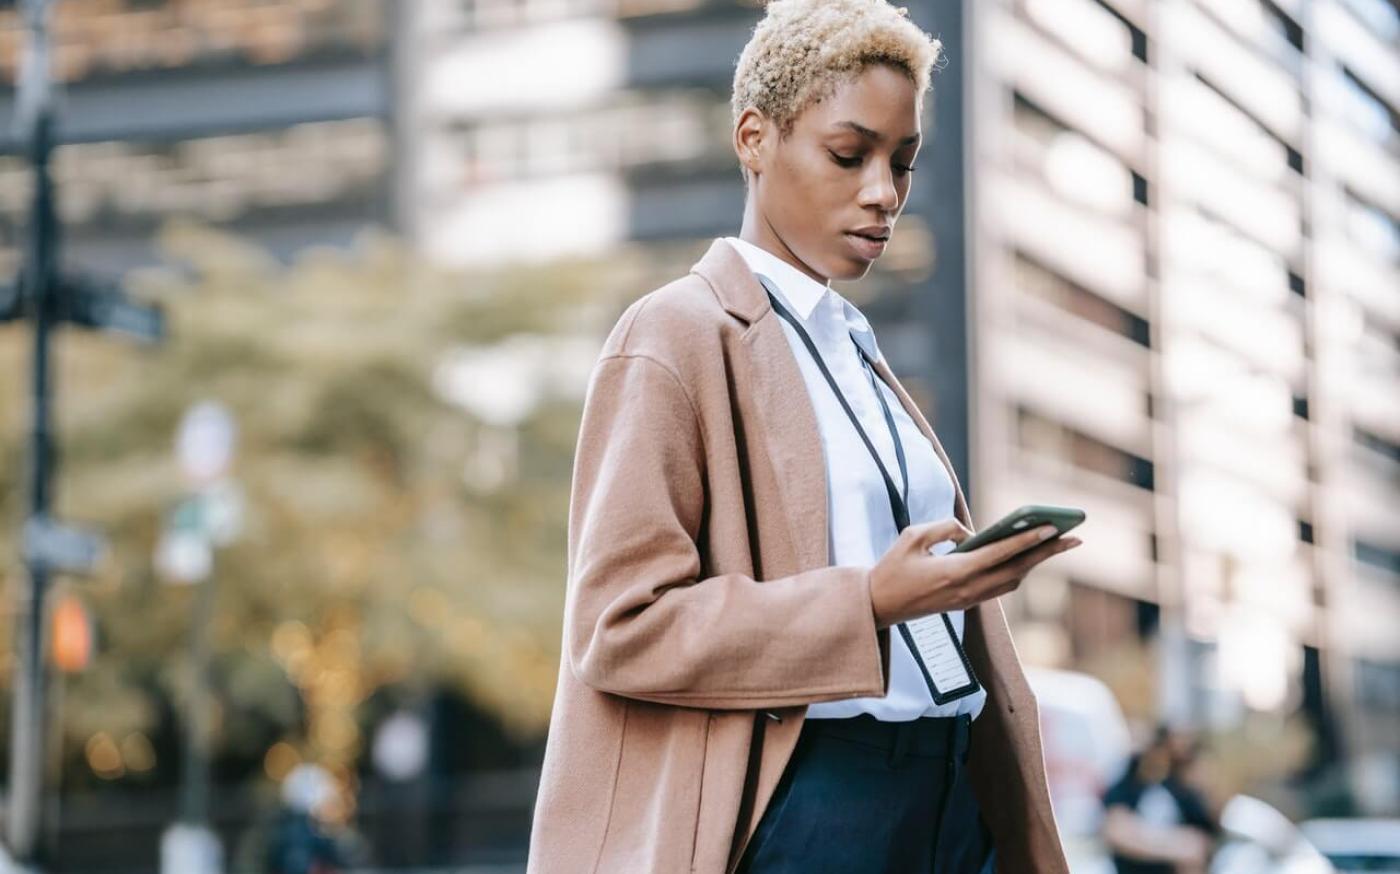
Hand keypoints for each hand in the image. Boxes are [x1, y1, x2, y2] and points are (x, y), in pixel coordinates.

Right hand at [869, 518, 1081, 627]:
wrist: (877, 606)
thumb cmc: (891, 568)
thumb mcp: (912, 537)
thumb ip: (944, 528)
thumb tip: (970, 533)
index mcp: (954, 572)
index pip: (1000, 554)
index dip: (1028, 540)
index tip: (1052, 528)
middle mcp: (967, 589)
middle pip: (1017, 570)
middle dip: (1047, 553)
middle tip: (1074, 538)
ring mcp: (968, 600)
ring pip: (1012, 580)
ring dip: (1035, 563)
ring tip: (1056, 545)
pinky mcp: (965, 603)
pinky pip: (1000, 586)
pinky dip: (1017, 570)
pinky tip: (1026, 558)